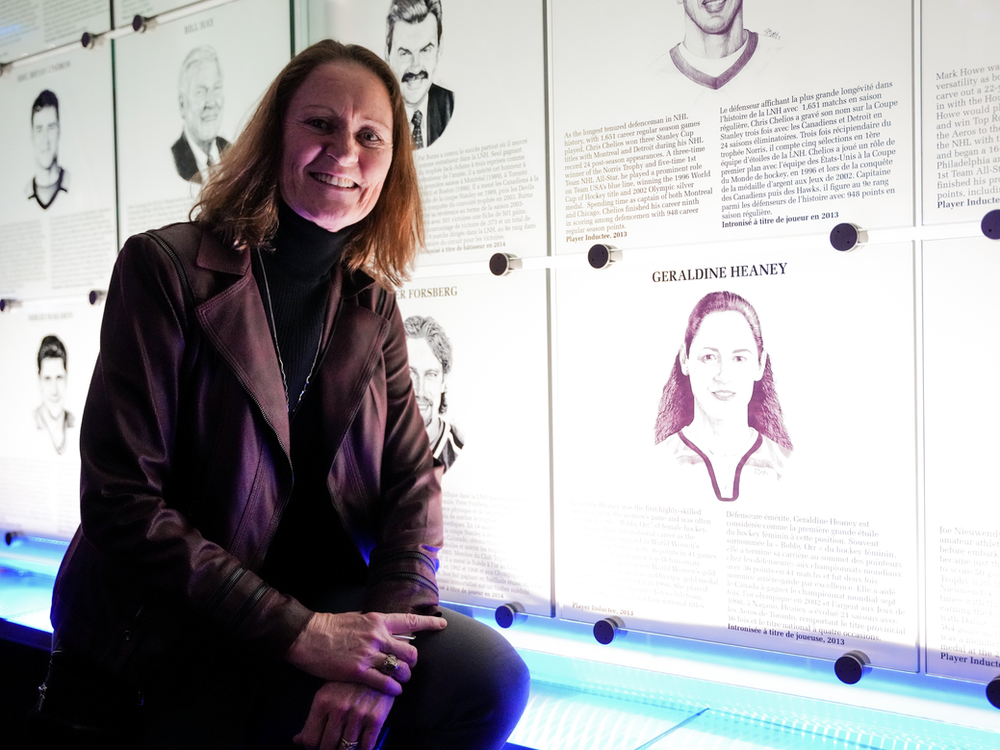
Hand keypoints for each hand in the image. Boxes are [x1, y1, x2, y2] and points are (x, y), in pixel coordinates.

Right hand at [285, 611, 445, 694]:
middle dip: (413, 661)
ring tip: (401, 680)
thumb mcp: (356, 617)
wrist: (306, 635)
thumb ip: (374, 623)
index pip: (411, 621)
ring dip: (404, 676)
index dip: (430, 623)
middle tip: (409, 665)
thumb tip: (386, 626)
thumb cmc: (329, 625)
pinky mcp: (358, 671)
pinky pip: (384, 683)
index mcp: (378, 620)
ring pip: (401, 668)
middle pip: (411, 651)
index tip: (442, 624)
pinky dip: (393, 689)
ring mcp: (368, 654)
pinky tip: (393, 691)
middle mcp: (377, 637)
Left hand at [293, 682, 393, 749]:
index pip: (310, 739)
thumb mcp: (328, 692)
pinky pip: (366, 746)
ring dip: (346, 748)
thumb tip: (298, 740)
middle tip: (334, 744)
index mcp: (323, 701)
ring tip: (348, 743)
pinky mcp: (376, 718)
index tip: (319, 745)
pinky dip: (362, 749)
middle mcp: (339, 708)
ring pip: (346, 749)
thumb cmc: (351, 680)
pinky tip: (361, 744)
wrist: (381, 665)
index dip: (313, 747)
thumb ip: (313, 718)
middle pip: (326, 747)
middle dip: (329, 748)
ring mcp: (358, 714)